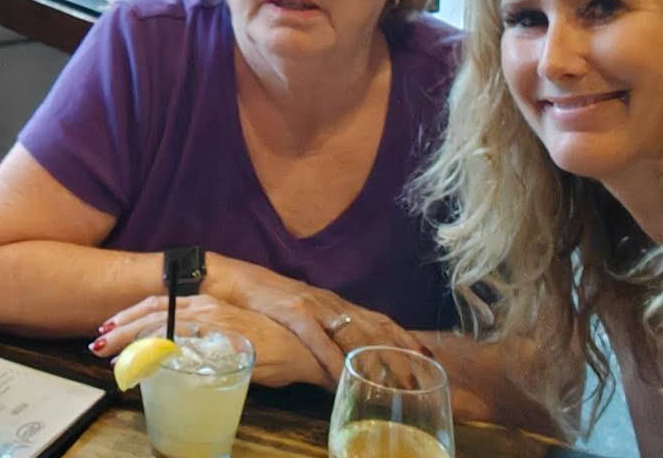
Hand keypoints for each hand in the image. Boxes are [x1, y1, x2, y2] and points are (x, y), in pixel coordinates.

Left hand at [96, 293, 324, 388]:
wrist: (306, 348)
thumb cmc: (273, 346)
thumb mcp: (232, 339)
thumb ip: (207, 340)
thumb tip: (182, 353)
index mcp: (206, 304)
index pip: (160, 304)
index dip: (132, 314)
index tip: (110, 325)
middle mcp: (206, 306)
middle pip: (152, 313)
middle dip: (121, 328)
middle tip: (98, 342)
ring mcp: (211, 321)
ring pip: (159, 326)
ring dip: (131, 342)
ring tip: (112, 357)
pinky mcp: (219, 338)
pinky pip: (180, 343)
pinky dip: (157, 352)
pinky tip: (142, 364)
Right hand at [204, 256, 421, 383]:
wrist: (235, 280)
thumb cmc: (268, 300)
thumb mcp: (304, 315)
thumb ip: (326, 333)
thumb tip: (347, 363)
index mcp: (336, 303)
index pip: (379, 319)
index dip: (404, 336)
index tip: (427, 356)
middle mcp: (331, 303)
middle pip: (374, 329)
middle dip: (398, 355)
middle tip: (418, 378)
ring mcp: (314, 306)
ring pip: (353, 335)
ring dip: (375, 361)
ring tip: (392, 383)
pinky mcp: (293, 312)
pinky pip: (319, 340)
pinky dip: (334, 359)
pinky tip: (346, 375)